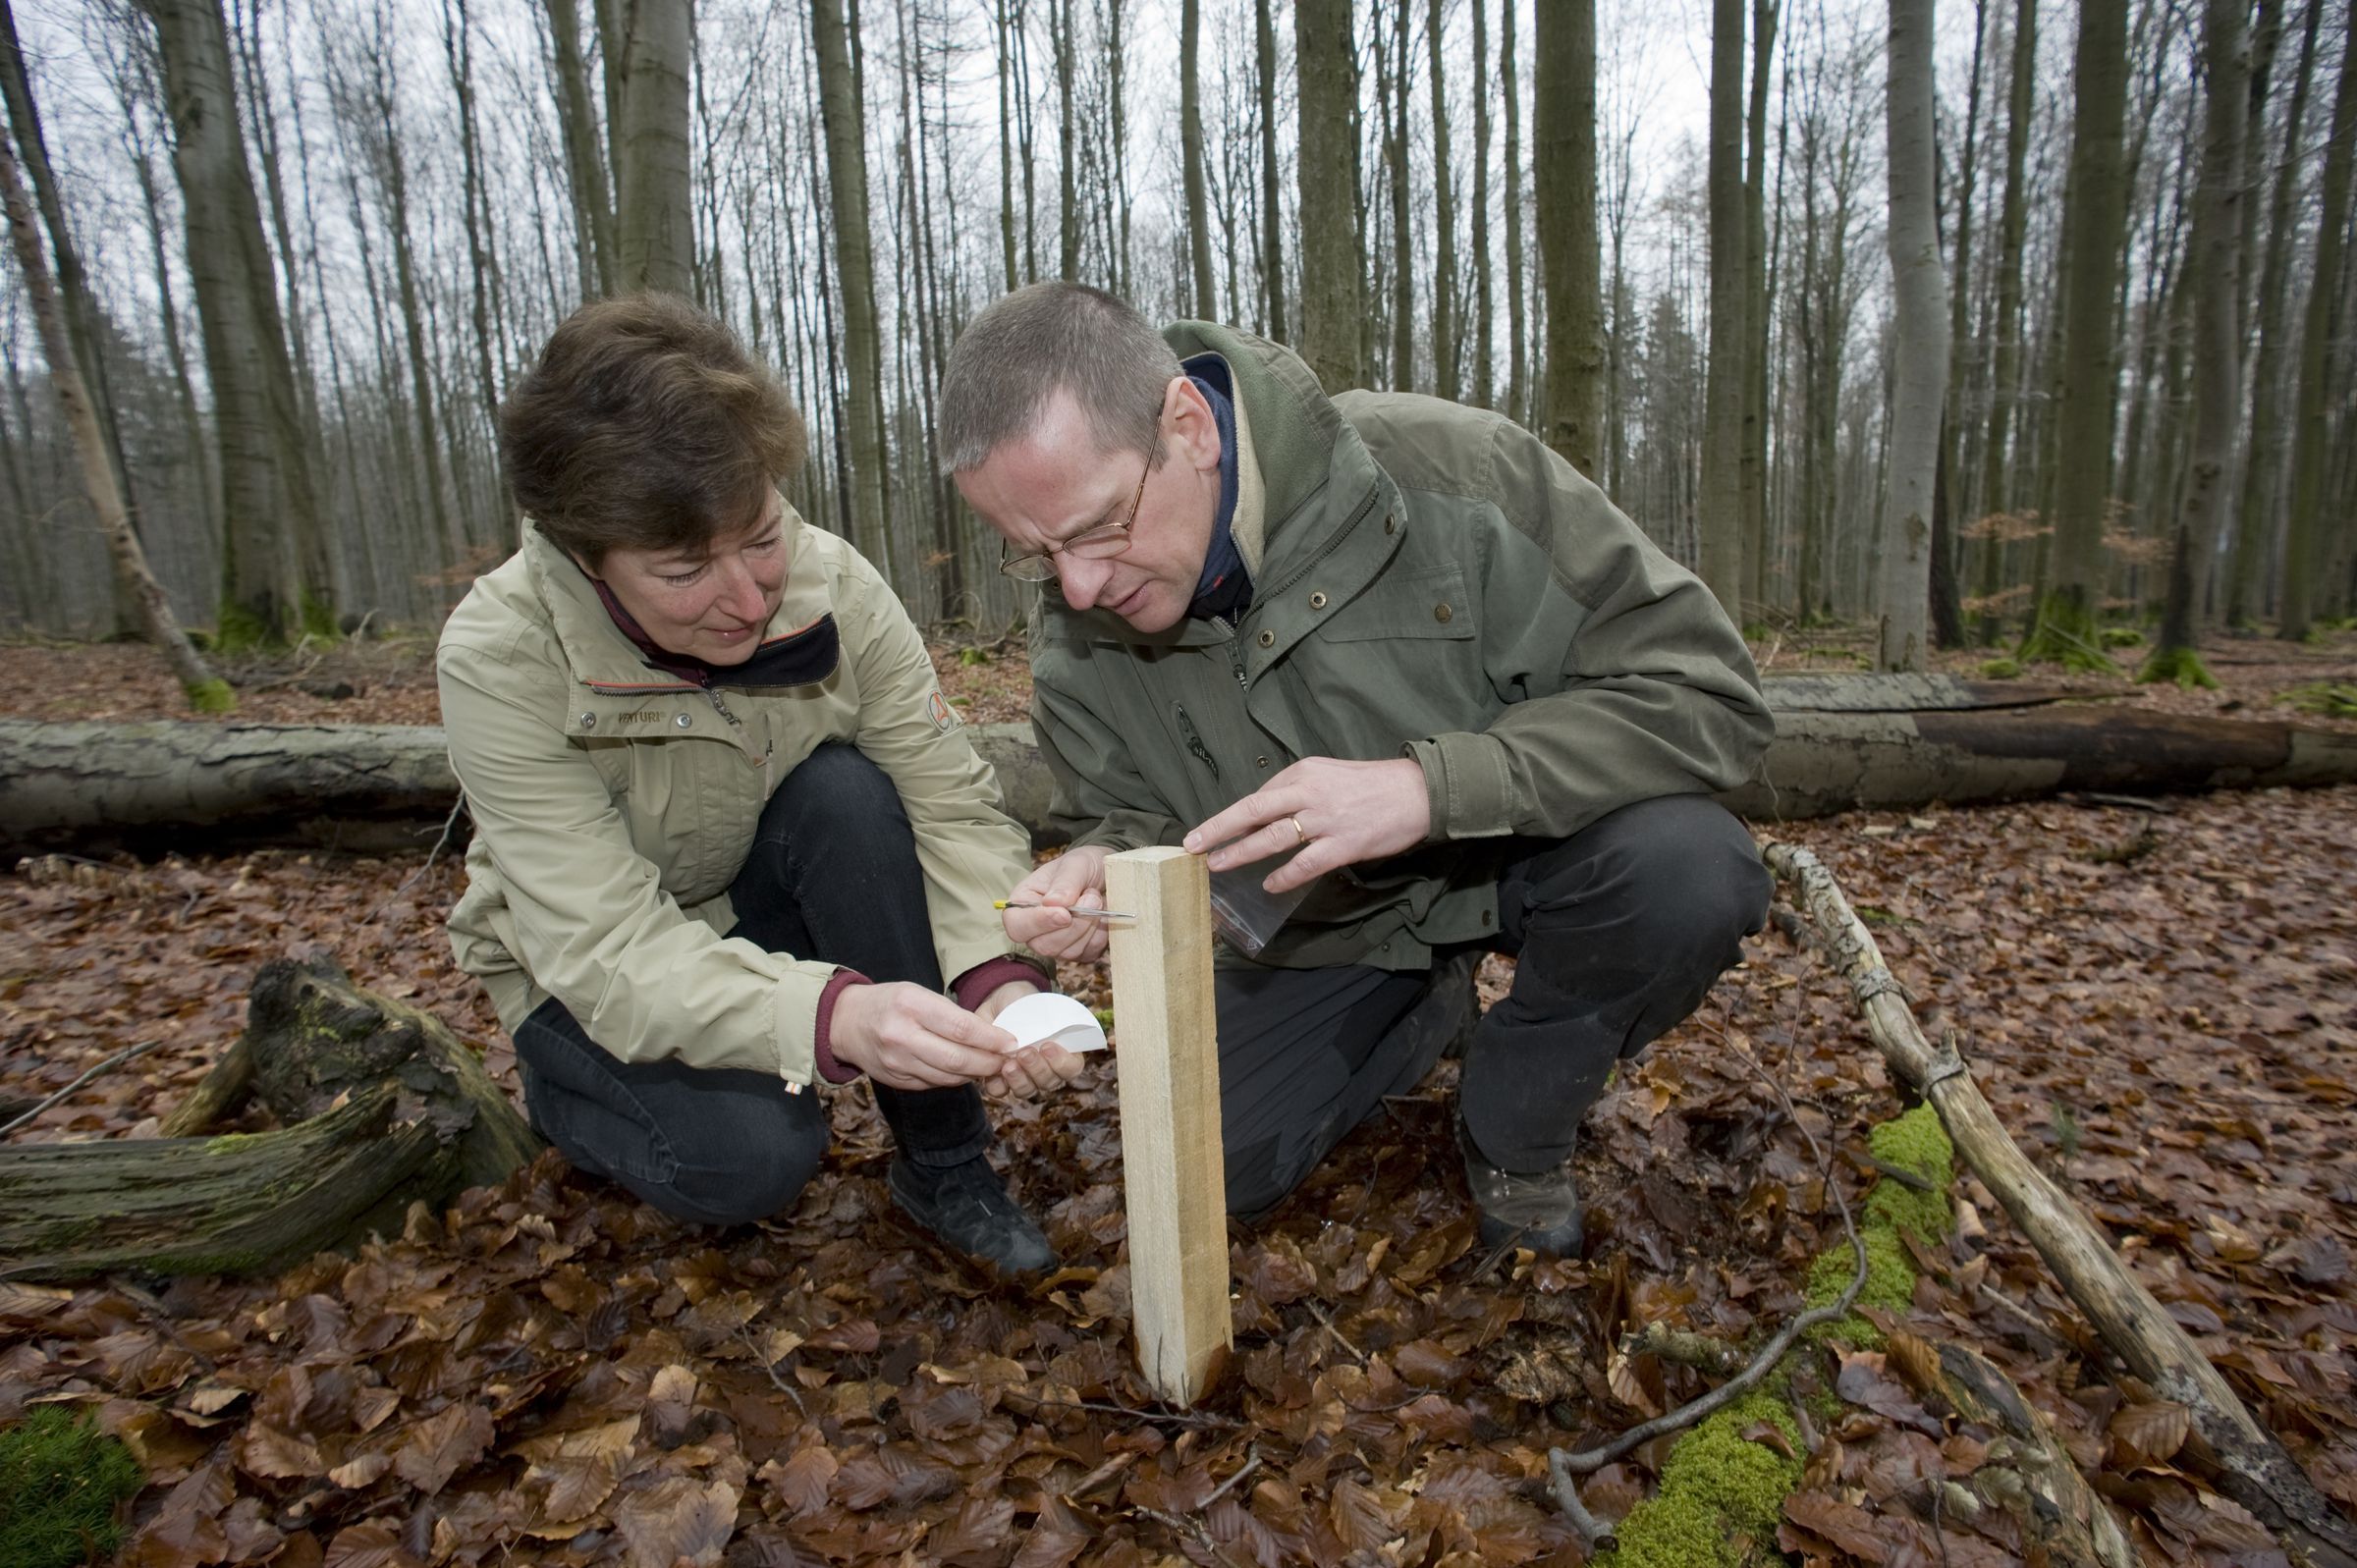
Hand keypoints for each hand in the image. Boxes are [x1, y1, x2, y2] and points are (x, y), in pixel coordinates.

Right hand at [829, 981, 1015, 1090]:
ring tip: (992, 1067)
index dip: (991, 1039)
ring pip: (947, 1077)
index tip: (1011, 1042)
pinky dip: (954, 1080)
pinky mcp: (895, 1080)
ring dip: (975, 1075)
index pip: (960, 1028)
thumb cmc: (889, 1002)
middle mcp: (901, 1036)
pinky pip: (933, 1084)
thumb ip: (949, 1013)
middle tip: (1008, 1060)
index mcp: (910, 1006)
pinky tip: (965, 1072)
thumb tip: (990, 1035)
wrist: (845, 1022)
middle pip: (956, 1059)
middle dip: (989, 1063)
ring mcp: (897, 1062)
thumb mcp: (917, 992)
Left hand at [970, 978, 1084, 1098]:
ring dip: (1019, 1080)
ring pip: (1027, 1090)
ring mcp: (1024, 1077)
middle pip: (1049, 1082)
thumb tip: (1040, 1032)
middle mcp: (1046, 1070)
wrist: (998, 1004)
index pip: (1072, 1068)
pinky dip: (998, 1083)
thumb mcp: (1036, 1006)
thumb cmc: (1024, 1005)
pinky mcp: (1000, 1079)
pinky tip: (994, 1070)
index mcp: (1063, 1052)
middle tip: (1025, 1053)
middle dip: (1037, 1069)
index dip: (1062, 1062)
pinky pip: (1000, 1090)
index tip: (1047, 1046)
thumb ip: (1043, 1021)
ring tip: (1008, 1064)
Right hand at [998, 845, 1113, 961]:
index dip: (1038, 923)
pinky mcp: (1079, 953)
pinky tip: (1101, 915)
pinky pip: (1089, 952)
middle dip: (1074, 925)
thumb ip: (1064, 882)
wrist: (1105, 874)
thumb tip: (1052, 903)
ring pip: (1069, 951)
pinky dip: (1100, 934)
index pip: (1016, 926)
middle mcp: (1035, 929)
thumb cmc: (1083, 866)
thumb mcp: (1076, 864)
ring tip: (1096, 899)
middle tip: (1092, 897)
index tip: (1064, 913)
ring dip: (1089, 926)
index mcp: (1023, 903)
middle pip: (1044, 945)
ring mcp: (1057, 944)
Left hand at [1181, 756, 1430, 894]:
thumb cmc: (1372, 785)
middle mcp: (1309, 792)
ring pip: (1273, 836)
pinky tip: (1269, 885)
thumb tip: (1268, 815)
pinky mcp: (1344, 844)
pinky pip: (1306, 863)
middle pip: (1253, 809)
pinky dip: (1284, 875)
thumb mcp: (1329, 775)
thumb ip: (1298, 791)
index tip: (1207, 831)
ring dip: (1241, 851)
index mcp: (1303, 772)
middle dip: (1219, 828)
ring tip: (1218, 864)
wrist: (1418, 792)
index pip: (1259, 795)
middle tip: (1192, 845)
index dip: (1230, 816)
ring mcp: (1326, 819)